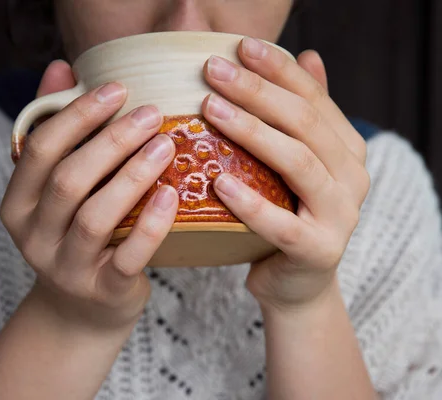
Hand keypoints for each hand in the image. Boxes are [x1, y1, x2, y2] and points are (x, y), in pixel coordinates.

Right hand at [0, 60, 177, 331]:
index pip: (38, 150)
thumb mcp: (56, 187)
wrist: (83, 308)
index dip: (77, 115)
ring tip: (166, 145)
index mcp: (17, 204)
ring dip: (132, 175)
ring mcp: (66, 267)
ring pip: (95, 216)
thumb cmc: (75, 233)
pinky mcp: (104, 291)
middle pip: (68, 180)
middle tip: (150, 113)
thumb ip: (56, 129)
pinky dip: (151, 224)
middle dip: (110, 140)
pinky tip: (173, 193)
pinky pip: (129, 257)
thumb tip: (60, 68)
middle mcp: (33, 236)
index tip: (117, 89)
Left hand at [201, 38, 369, 309]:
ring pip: (297, 163)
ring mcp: (340, 215)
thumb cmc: (286, 213)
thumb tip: (308, 53)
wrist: (295, 282)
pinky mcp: (317, 250)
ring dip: (252, 132)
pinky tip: (218, 182)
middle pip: (304, 123)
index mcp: (347, 148)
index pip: (313, 98)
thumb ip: (304, 114)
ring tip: (210, 110)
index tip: (240, 46)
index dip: (278, 69)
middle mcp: (352, 176)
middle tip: (213, 71)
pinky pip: (281, 224)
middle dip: (257, 92)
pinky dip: (249, 203)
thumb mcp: (296, 162)